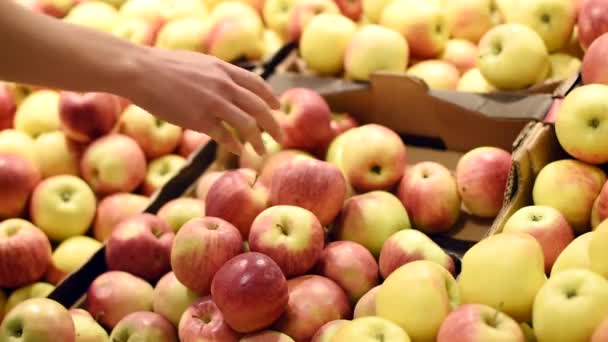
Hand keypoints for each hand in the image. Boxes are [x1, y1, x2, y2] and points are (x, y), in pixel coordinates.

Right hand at [123, 47, 282, 154]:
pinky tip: (238, 152)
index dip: (270, 97)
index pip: (257, 83)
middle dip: (274, 124)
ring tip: (262, 152)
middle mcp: (223, 84)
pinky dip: (235, 145)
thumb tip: (225, 84)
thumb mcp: (197, 62)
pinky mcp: (199, 119)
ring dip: (258, 140)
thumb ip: (215, 73)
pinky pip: (225, 136)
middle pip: (259, 106)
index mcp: (223, 69)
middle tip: (281, 137)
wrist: (140, 70)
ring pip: (247, 124)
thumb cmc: (162, 67)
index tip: (277, 108)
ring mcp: (213, 102)